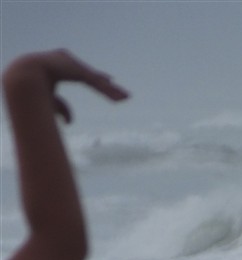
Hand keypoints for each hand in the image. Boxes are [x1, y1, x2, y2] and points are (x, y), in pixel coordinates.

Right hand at [4, 49, 128, 123]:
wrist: (25, 75)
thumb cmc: (31, 88)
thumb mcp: (49, 101)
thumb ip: (61, 109)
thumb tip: (70, 123)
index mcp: (60, 67)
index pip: (83, 75)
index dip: (97, 79)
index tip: (109, 81)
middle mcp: (69, 63)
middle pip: (94, 78)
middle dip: (109, 88)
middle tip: (123, 95)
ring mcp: (74, 66)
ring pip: (98, 81)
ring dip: (112, 92)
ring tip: (127, 98)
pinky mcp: (79, 71)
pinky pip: (96, 82)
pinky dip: (107, 91)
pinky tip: (119, 97)